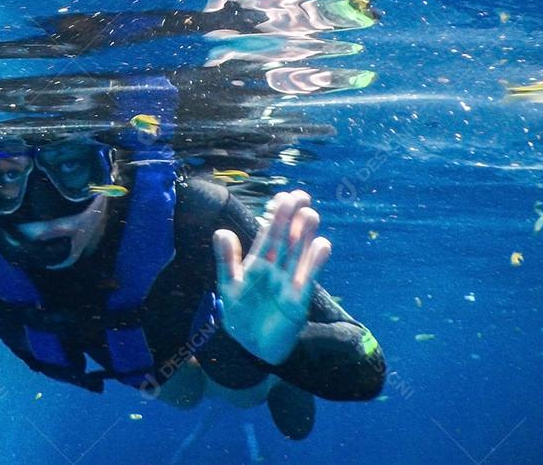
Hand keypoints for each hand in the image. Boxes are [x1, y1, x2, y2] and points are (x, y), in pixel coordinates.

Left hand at [213, 190, 330, 365]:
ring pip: (299, 253)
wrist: (253, 347)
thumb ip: (227, 261)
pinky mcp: (299, 299)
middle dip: (293, 218)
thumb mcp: (229, 287)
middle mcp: (277, 268)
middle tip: (300, 196)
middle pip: (287, 238)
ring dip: (305, 235)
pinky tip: (321, 245)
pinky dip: (315, 262)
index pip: (269, 234)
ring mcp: (290, 282)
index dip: (276, 216)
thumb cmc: (240, 315)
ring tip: (309, 214)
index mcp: (258, 263)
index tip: (283, 196)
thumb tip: (221, 231)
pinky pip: (308, 277)